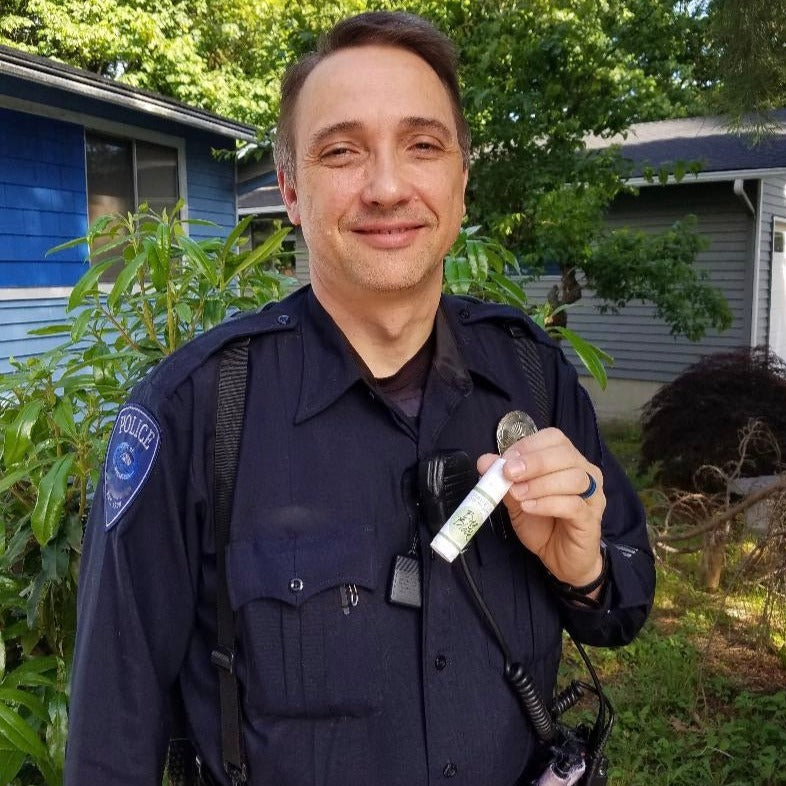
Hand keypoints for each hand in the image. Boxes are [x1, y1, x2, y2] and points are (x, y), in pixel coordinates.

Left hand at [477, 427, 604, 588]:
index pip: (554, 438)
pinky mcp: (590, 519)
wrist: (562, 560)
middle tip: (509, 474)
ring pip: (573, 478)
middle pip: (565, 454)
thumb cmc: (542, 523)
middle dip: (534, 462)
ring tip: (517, 495)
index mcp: (568, 460)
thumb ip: (504, 479)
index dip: (528, 446)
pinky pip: (573, 505)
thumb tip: (484, 461)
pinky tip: (529, 508)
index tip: (504, 461)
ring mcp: (592, 495)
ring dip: (540, 484)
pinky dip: (548, 503)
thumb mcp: (517, 499)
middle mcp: (585, 472)